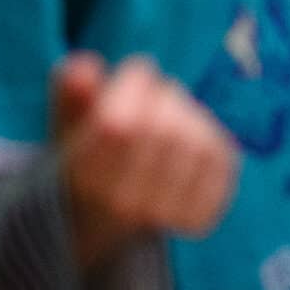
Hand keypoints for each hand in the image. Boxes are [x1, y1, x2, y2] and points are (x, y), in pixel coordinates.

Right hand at [52, 53, 238, 271]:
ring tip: (170, 115)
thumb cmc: (85, 159)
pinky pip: (222, 159)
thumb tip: (83, 65)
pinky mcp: (199, 216)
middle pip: (163, 128)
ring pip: (197, 141)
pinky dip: (210, 137)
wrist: (104, 224)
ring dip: (189, 113)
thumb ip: (71, 94)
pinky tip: (189, 138)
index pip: (116, 125)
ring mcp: (163, 215)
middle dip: (163, 94)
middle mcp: (122, 205)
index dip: (134, 84)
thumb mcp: (68, 126)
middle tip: (154, 95)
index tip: (136, 74)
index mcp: (83, 178)